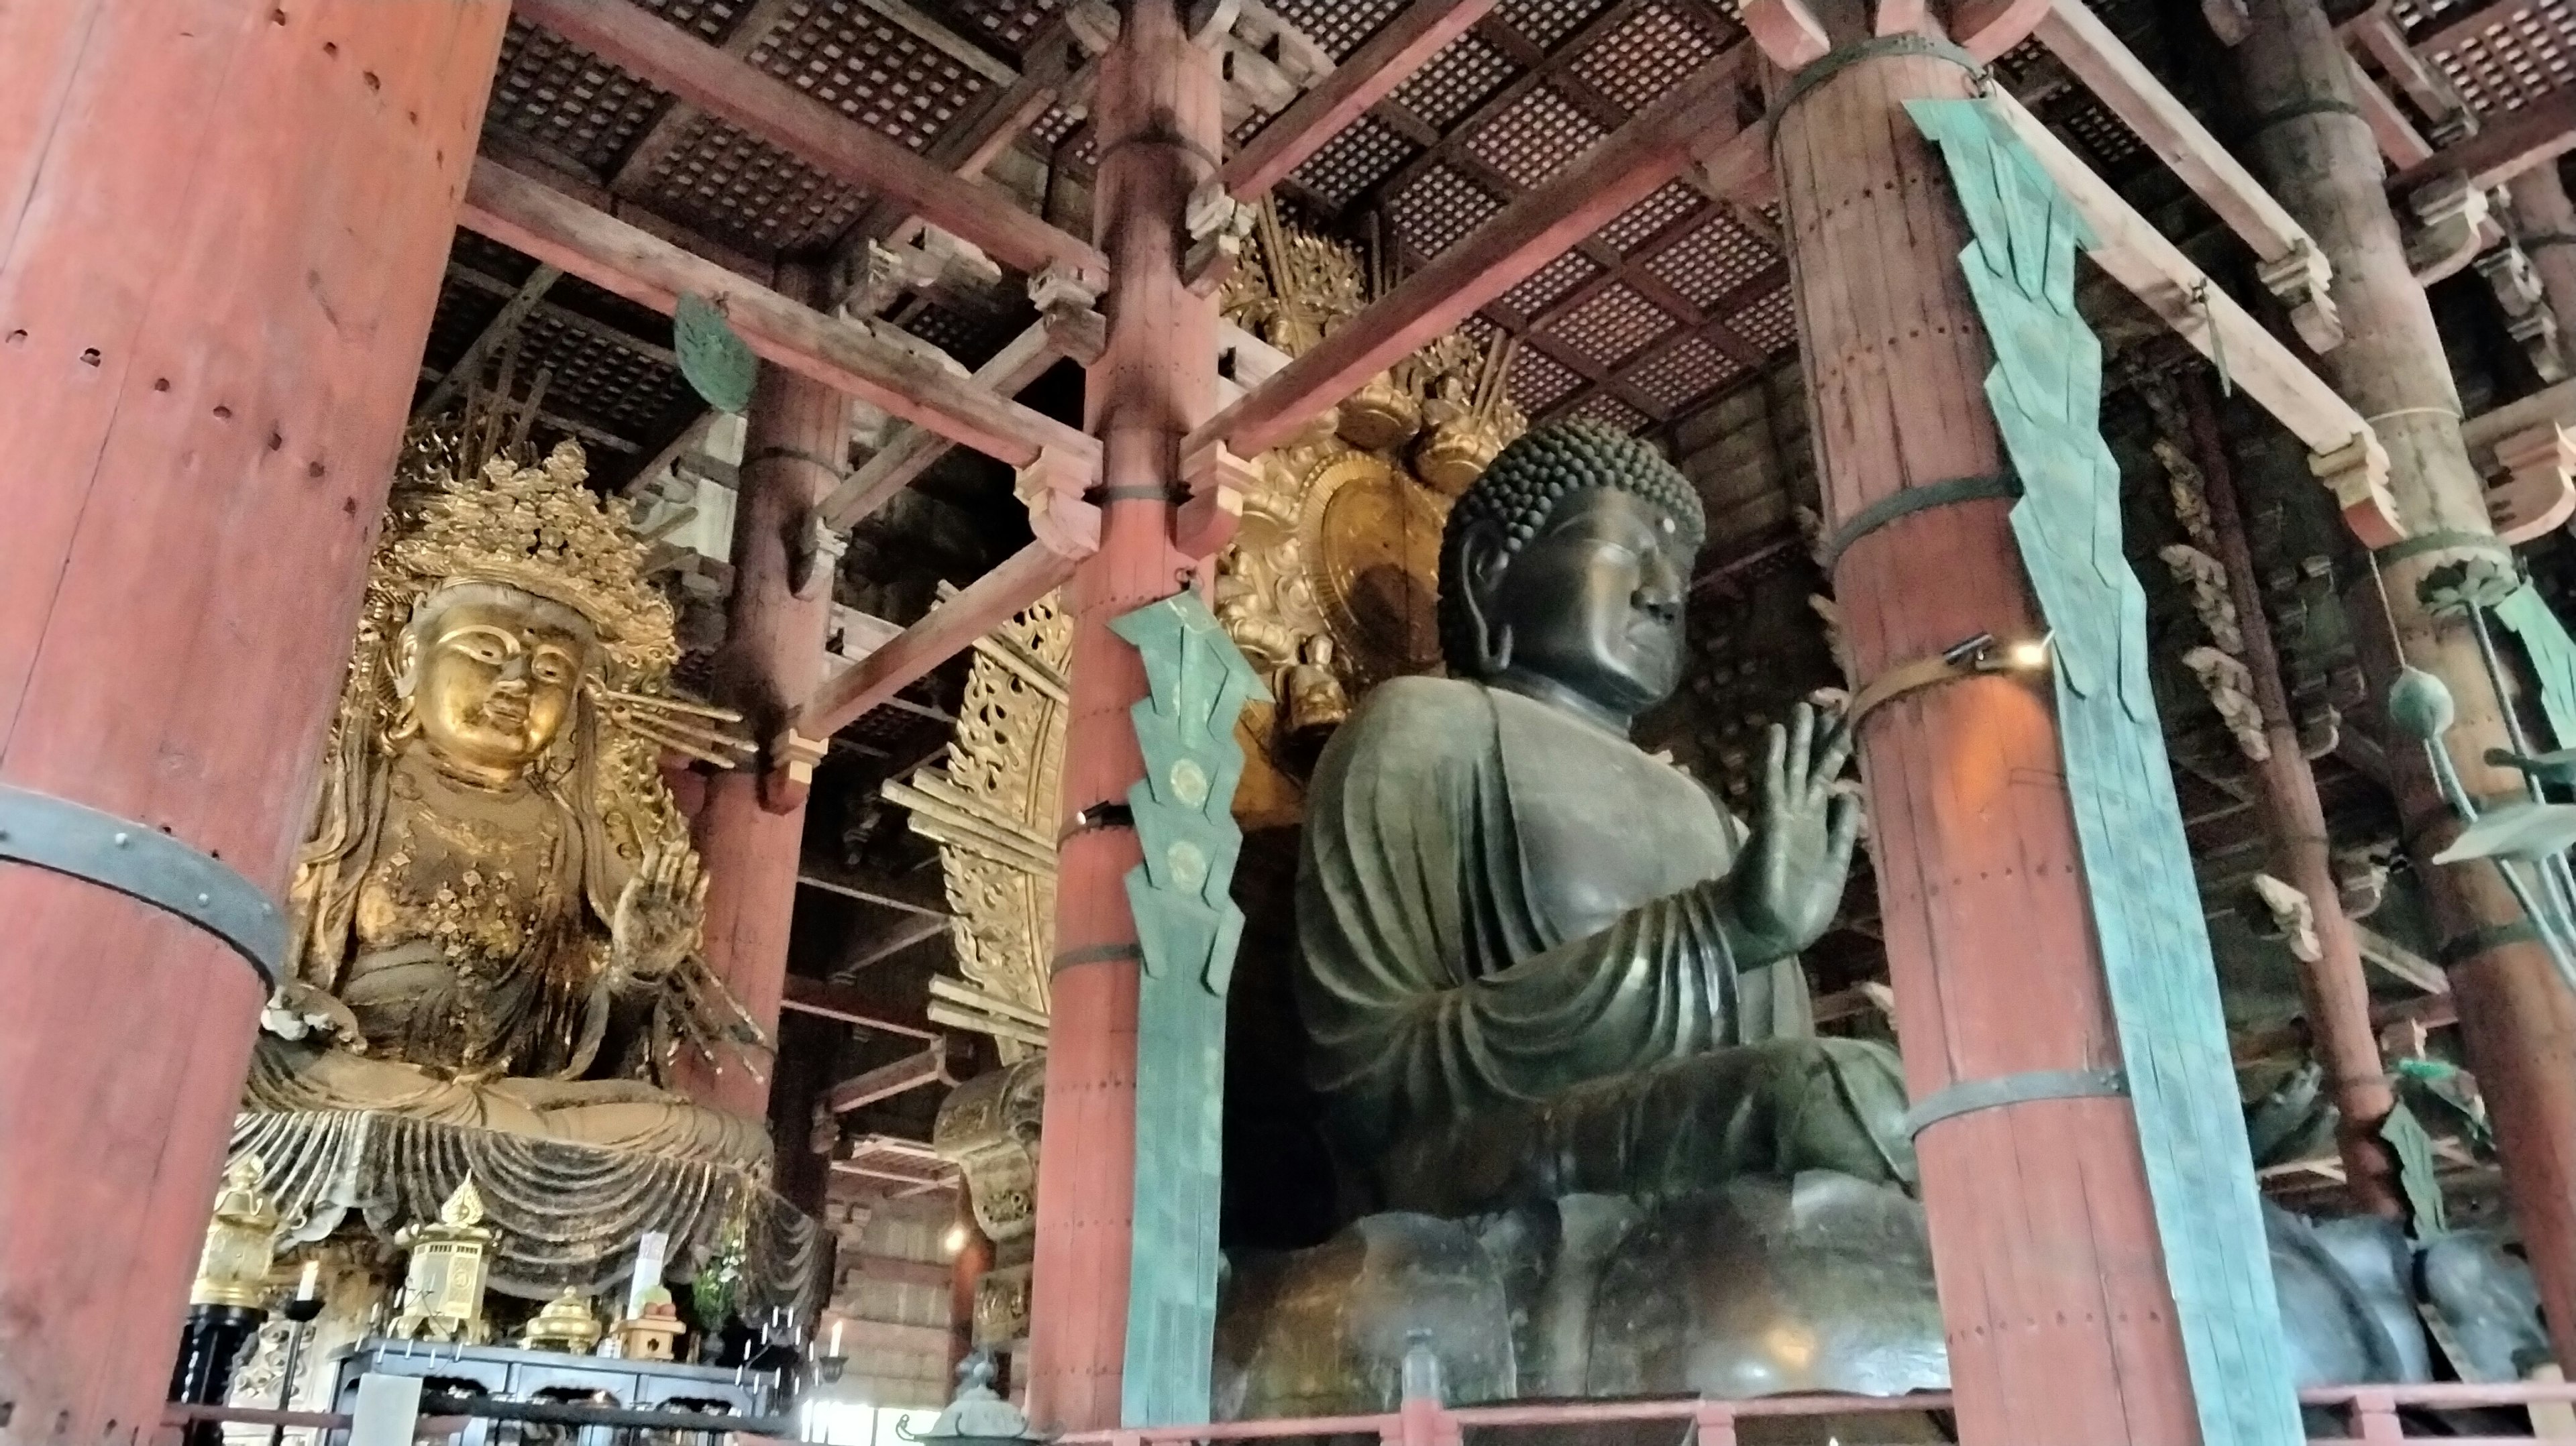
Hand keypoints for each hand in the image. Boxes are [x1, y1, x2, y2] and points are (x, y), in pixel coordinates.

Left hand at [612, 840, 707, 983]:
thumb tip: (640, 873)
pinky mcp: (689, 919)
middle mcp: (662, 898)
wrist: (641, 964)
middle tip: (680, 842)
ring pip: (683, 884)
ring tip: (693, 854)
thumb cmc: (628, 939)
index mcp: (644, 895)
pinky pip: (696, 900)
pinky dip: (700, 889)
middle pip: (670, 874)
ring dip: (688, 870)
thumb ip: (632, 893)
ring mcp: (676, 908)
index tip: (660, 843)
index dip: (655, 859)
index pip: (651, 872)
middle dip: (675, 859)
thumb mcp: (624, 913)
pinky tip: (705, 875)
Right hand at [1732, 702, 1861, 959]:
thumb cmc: (1799, 910)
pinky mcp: (1771, 823)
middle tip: (1828, 705)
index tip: (1845, 726)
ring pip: (1792, 769)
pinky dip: (1774, 758)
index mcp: (1817, 829)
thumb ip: (1842, 833)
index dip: (1835, 755)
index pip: (1827, 782)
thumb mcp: (1834, 869)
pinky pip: (1772, 783)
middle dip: (1819, 739)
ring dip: (1797, 739)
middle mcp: (1800, 817)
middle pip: (1810, 769)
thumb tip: (1848, 795)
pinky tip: (1775, 732)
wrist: (1768, 931)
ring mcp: (1783, 817)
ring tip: (1803, 706)